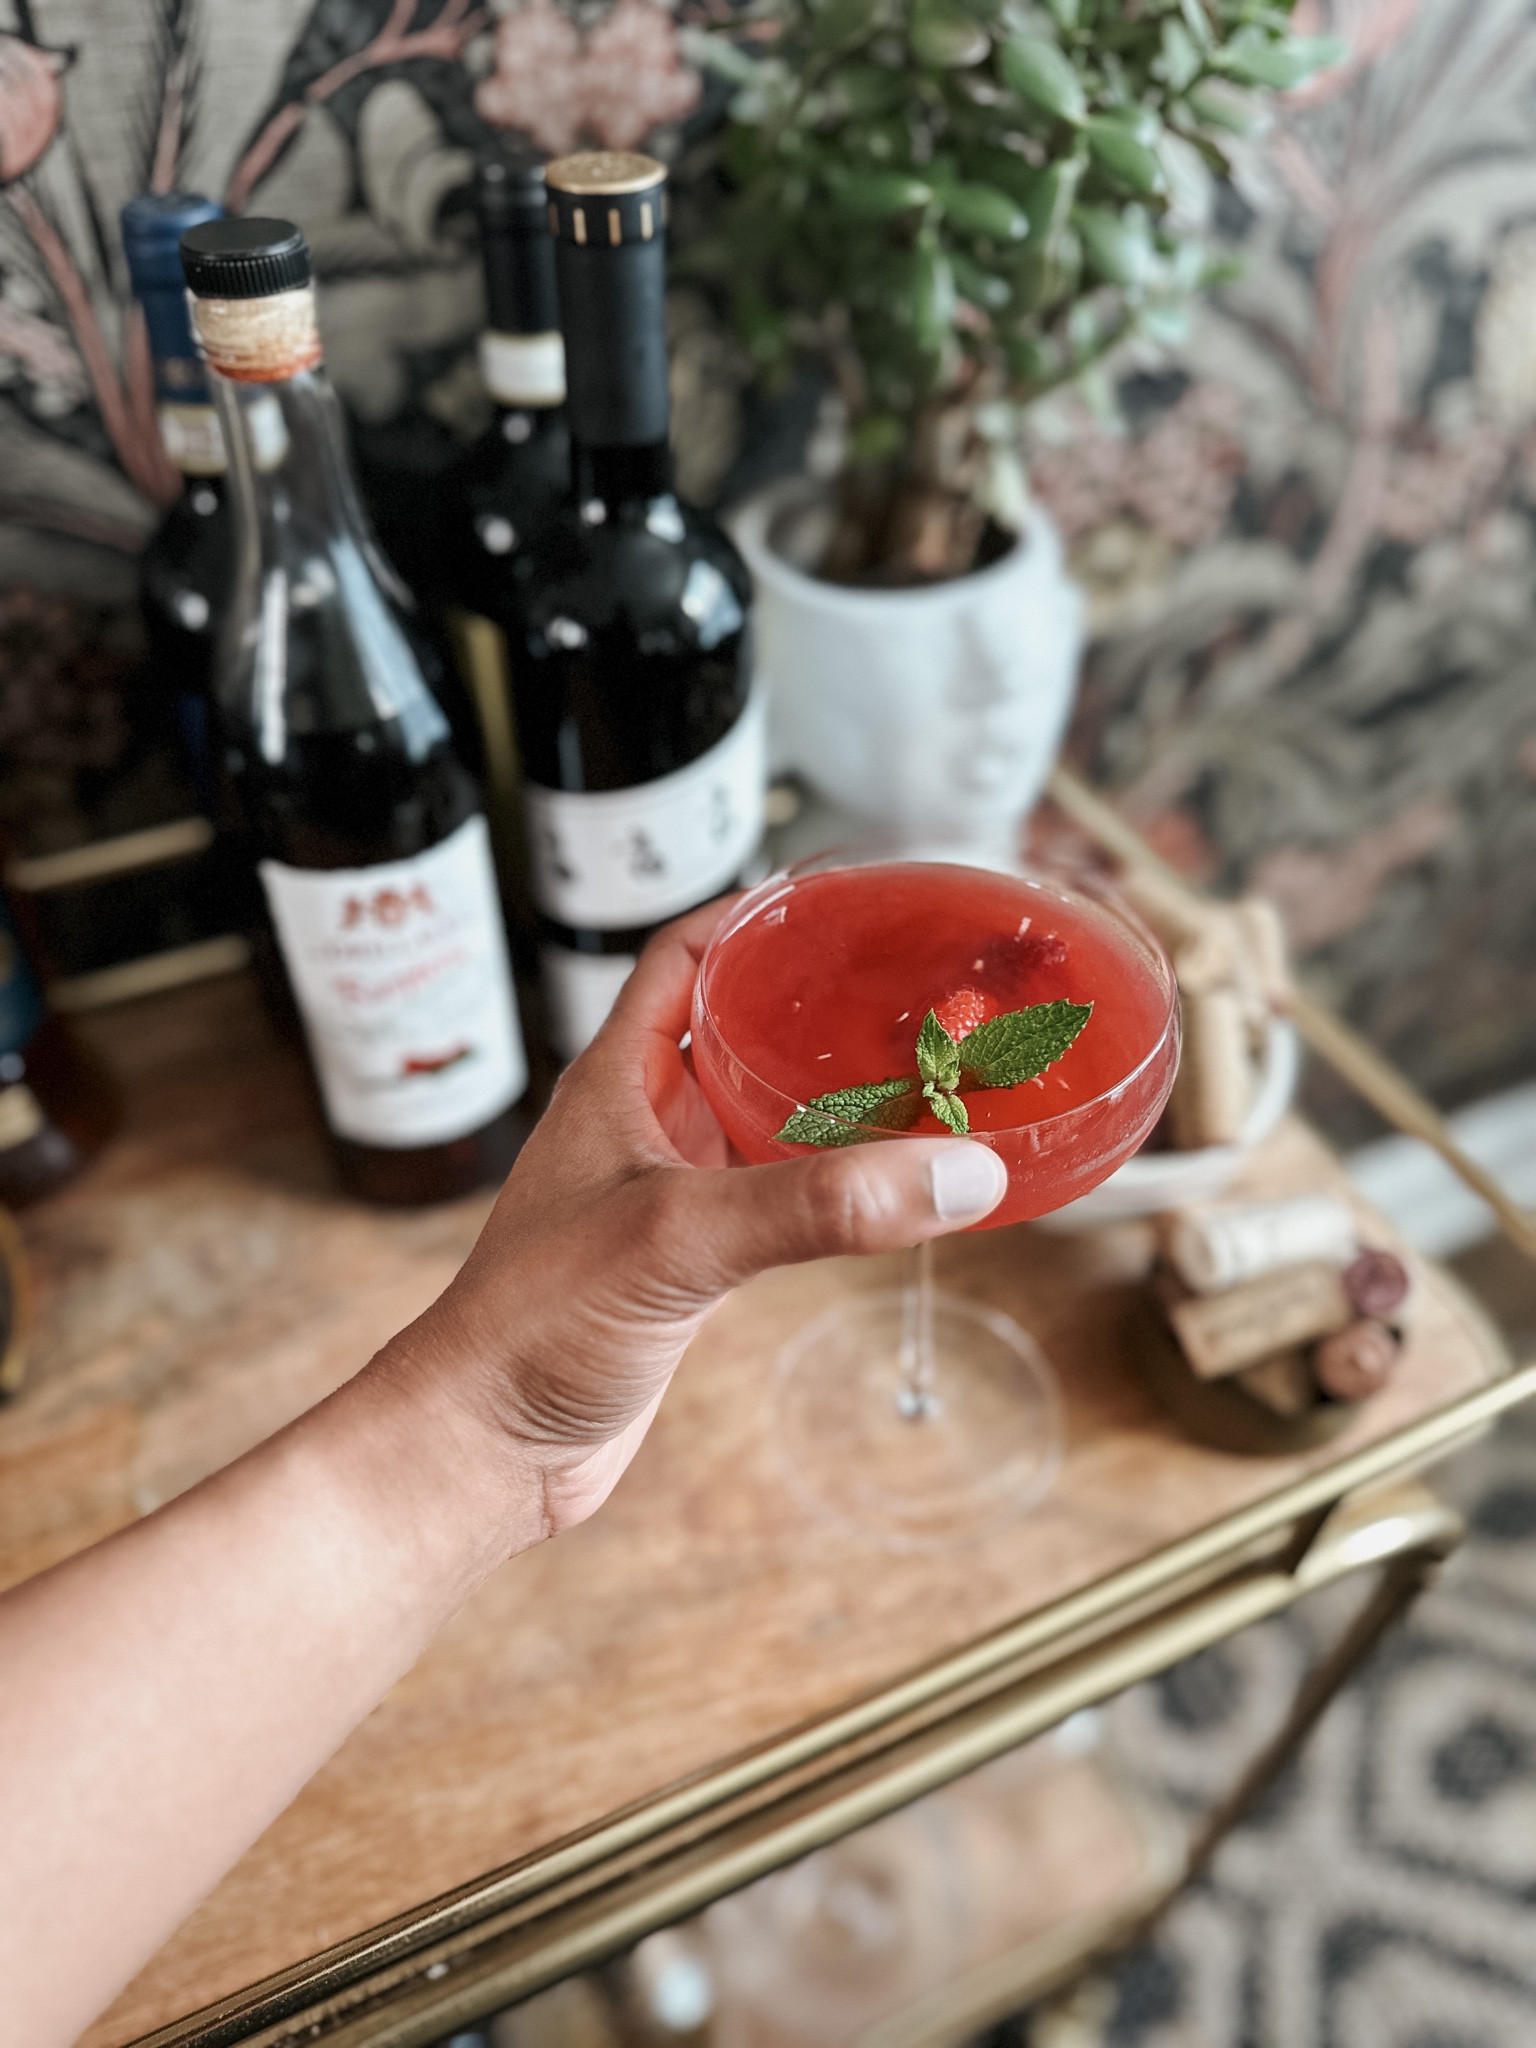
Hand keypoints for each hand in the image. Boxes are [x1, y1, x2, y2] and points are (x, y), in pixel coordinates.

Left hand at [385, 898, 1007, 1543]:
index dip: (751, 912)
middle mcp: (637, 1127)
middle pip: (730, 1029)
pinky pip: (765, 1199)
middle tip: (904, 992)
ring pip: (754, 1117)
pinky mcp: (683, 1267)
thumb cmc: (531, 1325)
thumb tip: (952, 1173)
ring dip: (823, 1097)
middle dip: (811, 1004)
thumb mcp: (679, 1238)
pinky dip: (822, 1185)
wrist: (483, 1450)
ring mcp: (660, 1196)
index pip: (682, 955)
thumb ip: (816, 1204)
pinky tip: (878, 1192)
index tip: (836, 899)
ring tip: (915, 1079)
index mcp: (614, 1082)